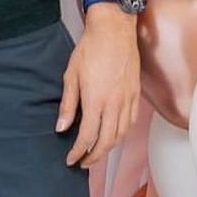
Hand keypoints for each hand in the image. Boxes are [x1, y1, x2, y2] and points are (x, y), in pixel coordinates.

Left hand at [59, 4, 141, 167]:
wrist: (114, 32)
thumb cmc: (90, 50)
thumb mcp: (70, 76)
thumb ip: (67, 104)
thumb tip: (61, 127)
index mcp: (96, 100)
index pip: (88, 136)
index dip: (78, 152)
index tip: (70, 159)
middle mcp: (115, 104)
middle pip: (107, 141)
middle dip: (94, 156)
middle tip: (83, 163)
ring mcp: (128, 100)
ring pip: (121, 134)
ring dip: (109, 148)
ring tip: (96, 153)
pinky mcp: (135, 95)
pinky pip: (130, 122)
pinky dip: (121, 134)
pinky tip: (113, 136)